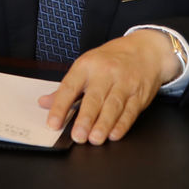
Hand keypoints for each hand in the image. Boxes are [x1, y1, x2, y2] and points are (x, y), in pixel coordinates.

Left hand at [38, 29, 179, 144]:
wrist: (145, 50)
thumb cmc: (112, 59)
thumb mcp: (86, 66)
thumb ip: (66, 88)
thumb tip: (44, 103)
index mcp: (87, 65)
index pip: (70, 86)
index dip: (60, 106)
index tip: (53, 123)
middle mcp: (105, 73)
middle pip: (94, 97)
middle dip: (85, 118)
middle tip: (78, 136)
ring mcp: (124, 83)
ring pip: (113, 105)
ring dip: (104, 124)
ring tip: (94, 139)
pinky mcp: (139, 94)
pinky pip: (130, 110)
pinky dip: (122, 124)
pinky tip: (114, 134)